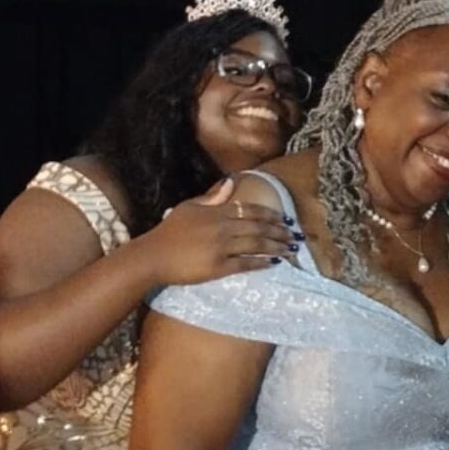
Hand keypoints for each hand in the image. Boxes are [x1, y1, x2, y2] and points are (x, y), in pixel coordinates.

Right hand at [149, 178, 300, 284]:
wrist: (154, 256)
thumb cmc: (170, 231)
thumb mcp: (189, 207)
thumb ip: (213, 197)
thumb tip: (232, 182)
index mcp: (216, 212)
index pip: (250, 210)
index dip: (270, 215)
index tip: (284, 219)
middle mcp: (222, 228)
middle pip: (258, 228)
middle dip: (279, 232)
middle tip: (294, 236)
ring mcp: (221, 248)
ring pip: (256, 245)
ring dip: (276, 247)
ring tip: (289, 249)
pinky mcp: (218, 267)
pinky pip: (245, 264)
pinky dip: (261, 263)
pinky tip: (273, 263)